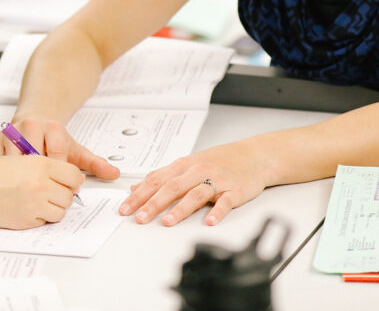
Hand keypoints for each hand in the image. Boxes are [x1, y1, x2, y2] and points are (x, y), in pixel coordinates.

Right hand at [0, 117, 119, 179]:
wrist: (31, 122)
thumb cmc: (52, 141)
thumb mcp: (74, 150)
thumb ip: (93, 163)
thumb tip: (115, 173)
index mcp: (52, 126)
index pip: (57, 155)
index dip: (59, 174)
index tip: (59, 183)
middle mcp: (30, 125)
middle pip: (35, 159)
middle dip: (40, 177)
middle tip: (43, 188)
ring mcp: (11, 131)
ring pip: (16, 162)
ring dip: (22, 177)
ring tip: (29, 186)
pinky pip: (0, 163)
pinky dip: (7, 174)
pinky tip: (14, 181)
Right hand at [0, 155, 83, 228]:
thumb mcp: (23, 159)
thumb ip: (49, 167)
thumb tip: (77, 180)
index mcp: (41, 164)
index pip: (74, 175)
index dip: (74, 180)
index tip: (69, 182)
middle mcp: (41, 184)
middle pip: (69, 195)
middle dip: (63, 194)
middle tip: (51, 191)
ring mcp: (35, 204)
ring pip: (61, 211)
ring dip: (54, 207)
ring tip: (39, 200)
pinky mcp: (27, 220)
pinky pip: (46, 221)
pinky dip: (41, 216)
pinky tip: (27, 207)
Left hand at [118, 140, 267, 226]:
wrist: (253, 156)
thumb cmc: (219, 161)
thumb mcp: (188, 164)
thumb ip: (163, 176)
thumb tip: (137, 188)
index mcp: (184, 165)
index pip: (156, 180)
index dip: (140, 194)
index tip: (125, 208)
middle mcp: (198, 171)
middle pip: (172, 187)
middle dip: (153, 203)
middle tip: (139, 218)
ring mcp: (217, 180)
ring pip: (196, 194)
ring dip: (180, 209)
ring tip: (167, 222)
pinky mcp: (235, 190)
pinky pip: (225, 201)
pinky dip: (217, 211)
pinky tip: (209, 221)